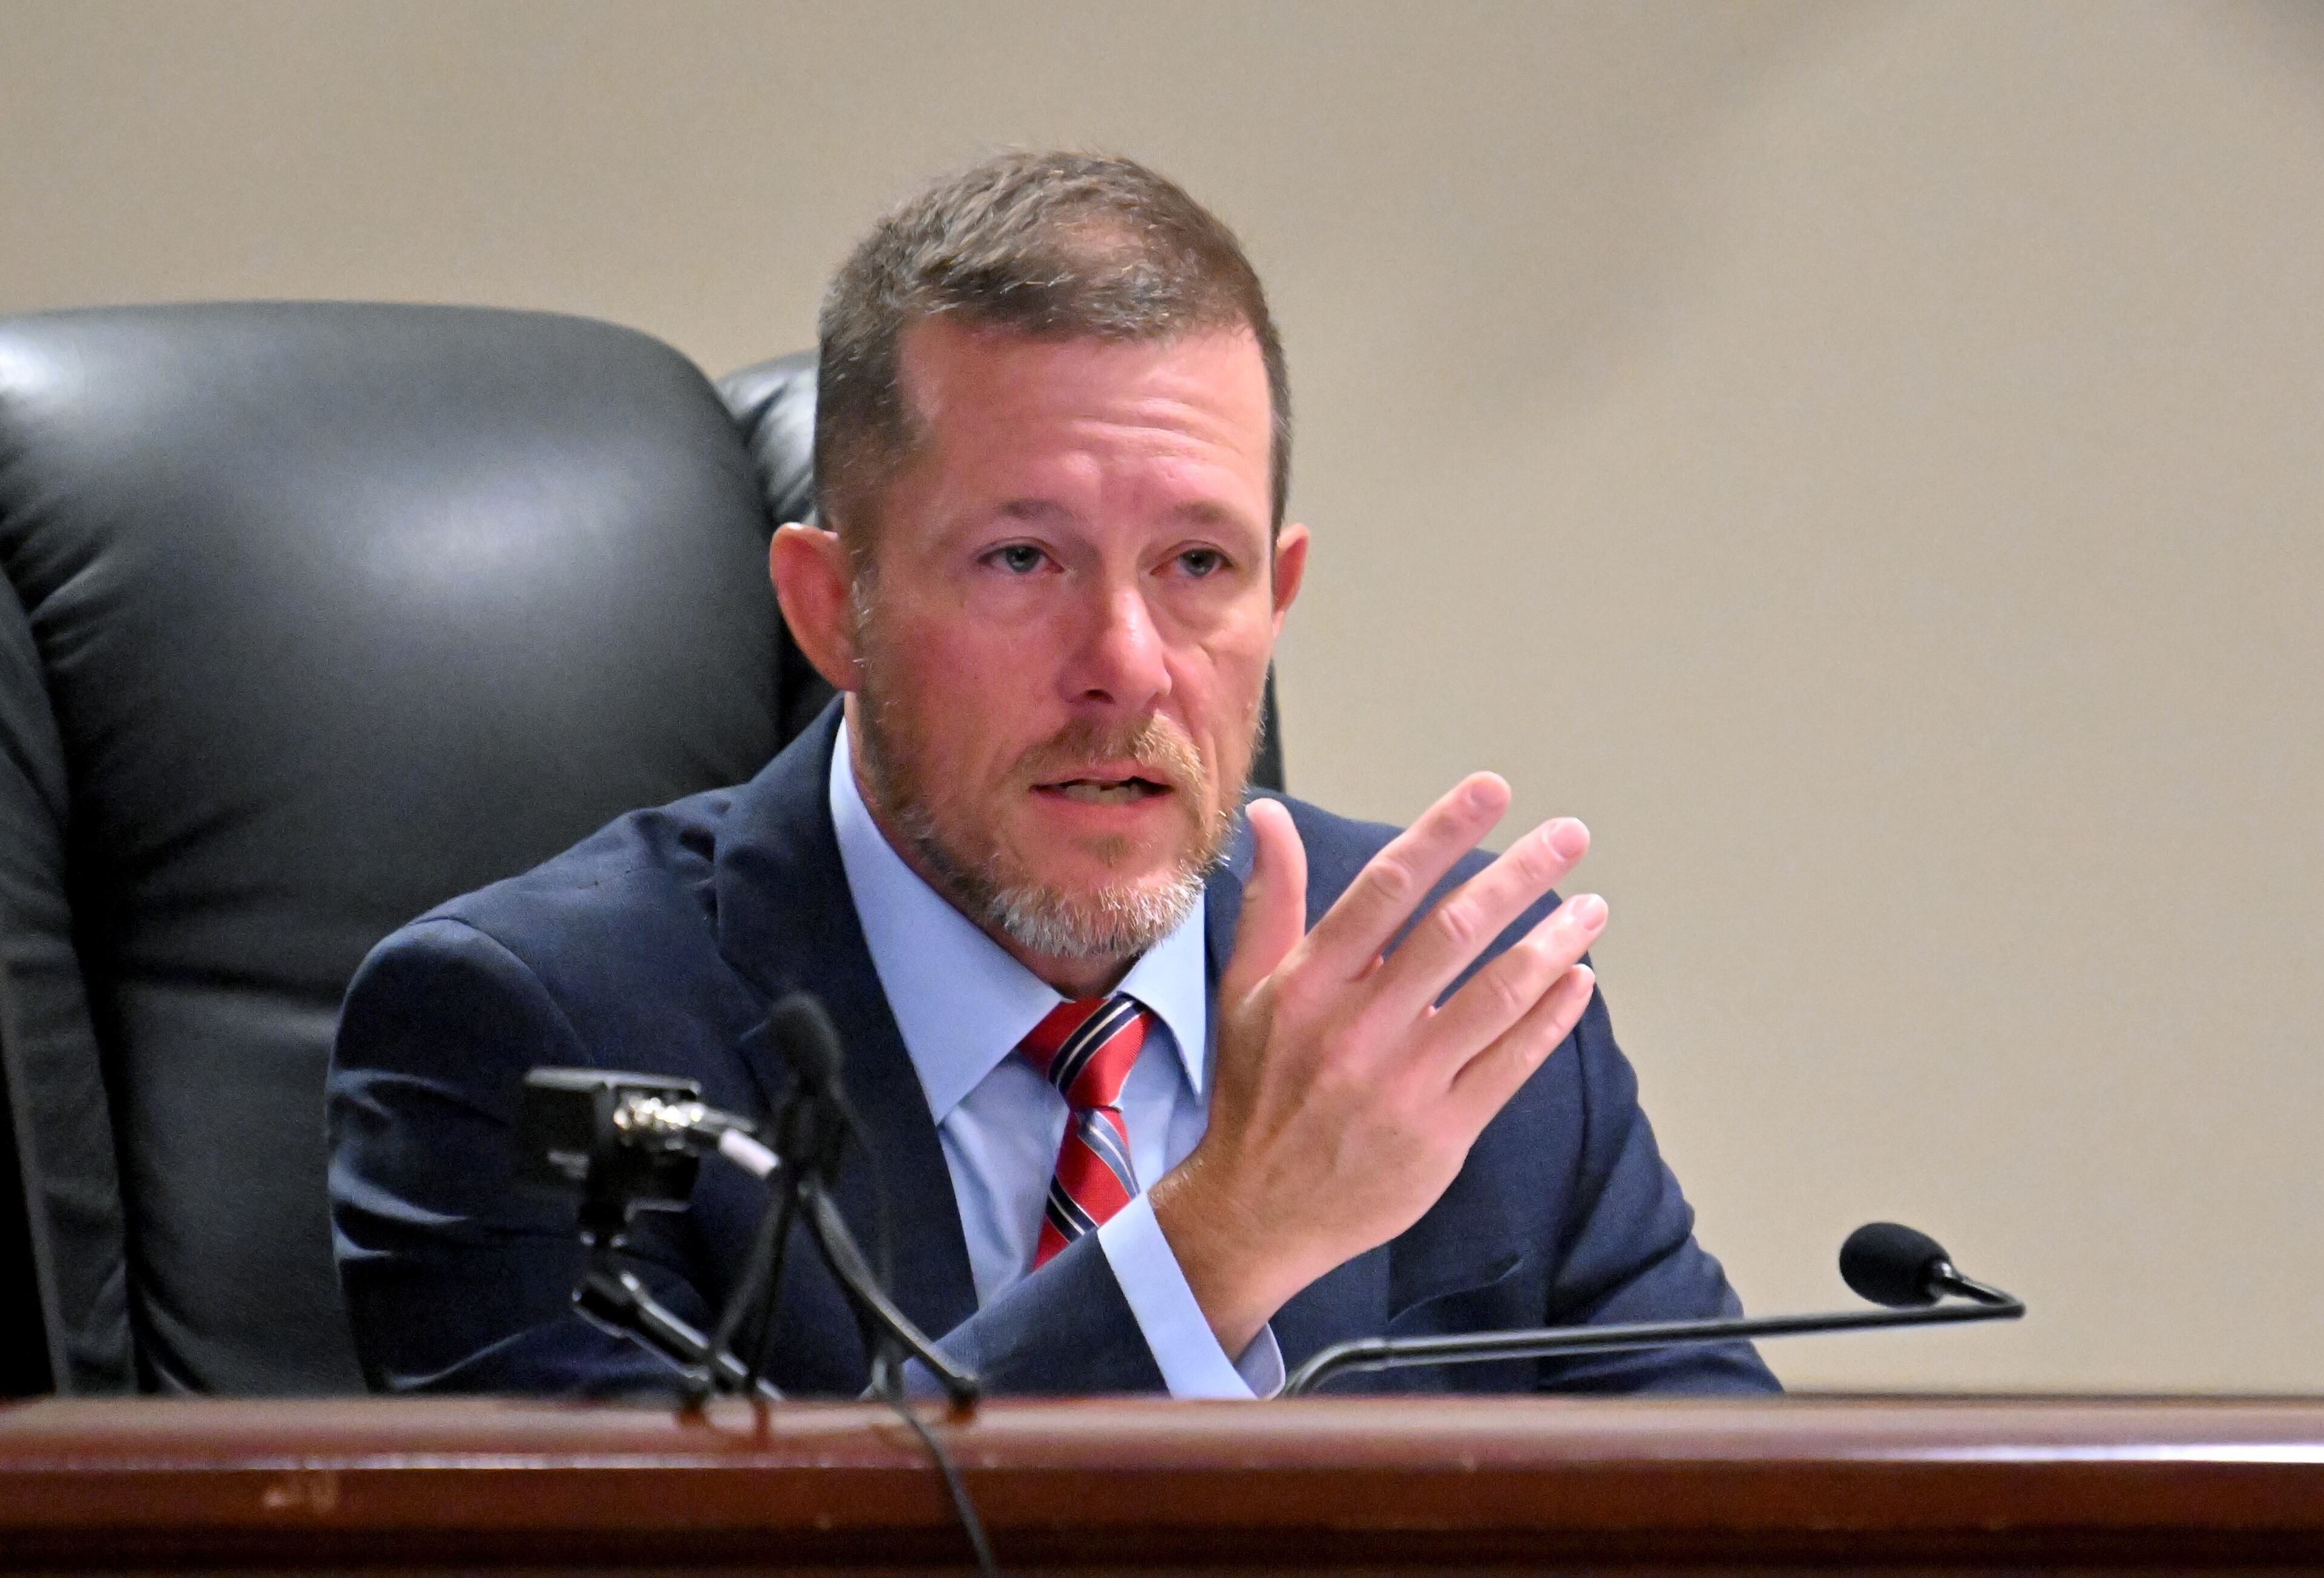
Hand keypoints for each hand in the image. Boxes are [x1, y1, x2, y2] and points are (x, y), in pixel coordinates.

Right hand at [1150, 775, 1604, 1356]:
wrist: (1255, 1214)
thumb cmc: (1256, 1093)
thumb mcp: (1244, 991)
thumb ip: (1270, 900)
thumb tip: (1271, 816)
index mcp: (1308, 985)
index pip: (1384, 888)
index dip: (1442, 832)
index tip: (1492, 789)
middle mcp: (1357, 1029)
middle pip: (1452, 932)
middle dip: (1519, 875)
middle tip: (1570, 835)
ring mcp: (1403, 1085)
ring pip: (1495, 997)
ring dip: (1553, 944)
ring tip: (1592, 907)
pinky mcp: (1441, 1135)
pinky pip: (1510, 1064)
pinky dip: (1551, 1019)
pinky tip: (1578, 981)